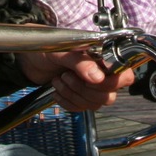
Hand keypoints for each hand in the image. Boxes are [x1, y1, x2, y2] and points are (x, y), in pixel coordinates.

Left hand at [18, 49, 134, 112]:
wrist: (31, 57)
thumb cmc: (48, 47)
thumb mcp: (62, 51)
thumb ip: (81, 62)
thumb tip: (98, 77)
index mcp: (104, 57)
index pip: (124, 76)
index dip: (111, 82)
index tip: (89, 78)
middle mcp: (102, 74)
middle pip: (109, 95)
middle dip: (85, 90)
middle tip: (67, 76)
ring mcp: (92, 87)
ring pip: (95, 104)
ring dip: (74, 95)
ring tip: (59, 80)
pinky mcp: (81, 98)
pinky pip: (81, 109)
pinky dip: (68, 102)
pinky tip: (57, 91)